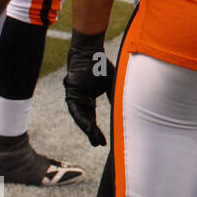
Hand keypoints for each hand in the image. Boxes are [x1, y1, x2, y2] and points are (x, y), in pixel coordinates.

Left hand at [63, 31, 113, 146]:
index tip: (102, 141)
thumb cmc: (101, 65)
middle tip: (99, 144)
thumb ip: (115, 98)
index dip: (97, 130)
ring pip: (80, 117)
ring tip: (94, 139)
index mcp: (89, 99)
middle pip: (86, 120)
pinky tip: (88, 127)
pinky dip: (82, 119)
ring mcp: (75, 97)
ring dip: (87, 129)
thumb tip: (124, 111)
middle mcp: (81, 100)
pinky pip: (76, 109)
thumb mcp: (112, 85)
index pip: (92, 118)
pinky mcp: (71, 93)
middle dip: (92, 133)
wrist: (90, 52)